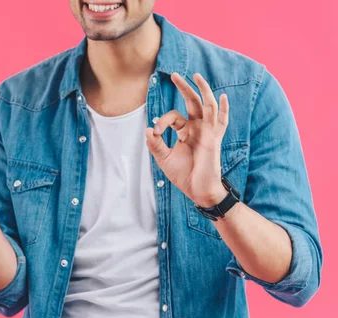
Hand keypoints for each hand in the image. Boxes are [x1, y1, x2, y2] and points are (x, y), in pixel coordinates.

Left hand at [145, 72, 228, 207]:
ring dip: (202, 90)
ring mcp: (207, 132)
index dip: (161, 122)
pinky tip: (221, 97)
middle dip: (184, 88)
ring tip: (196, 75)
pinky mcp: (214, 139)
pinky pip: (221, 121)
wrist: (198, 190)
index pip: (173, 117)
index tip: (155, 133)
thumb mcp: (164, 158)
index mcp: (185, 131)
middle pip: (192, 102)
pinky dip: (222, 109)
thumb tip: (148, 129)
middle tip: (174, 74)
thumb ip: (155, 144)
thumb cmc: (183, 175)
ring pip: (207, 105)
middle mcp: (197, 128)